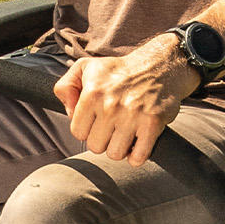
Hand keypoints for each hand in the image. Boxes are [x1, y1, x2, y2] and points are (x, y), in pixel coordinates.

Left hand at [53, 35, 198, 164]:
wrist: (159, 66)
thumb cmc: (118, 71)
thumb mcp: (85, 68)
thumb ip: (65, 87)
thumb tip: (68, 112)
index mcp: (92, 92)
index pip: (78, 132)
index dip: (87, 129)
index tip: (97, 120)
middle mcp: (110, 104)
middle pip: (95, 146)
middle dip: (103, 139)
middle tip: (112, 126)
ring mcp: (133, 115)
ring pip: (115, 154)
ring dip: (120, 148)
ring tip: (124, 133)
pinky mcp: (152, 123)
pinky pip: (138, 157)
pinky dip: (137, 156)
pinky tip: (137, 143)